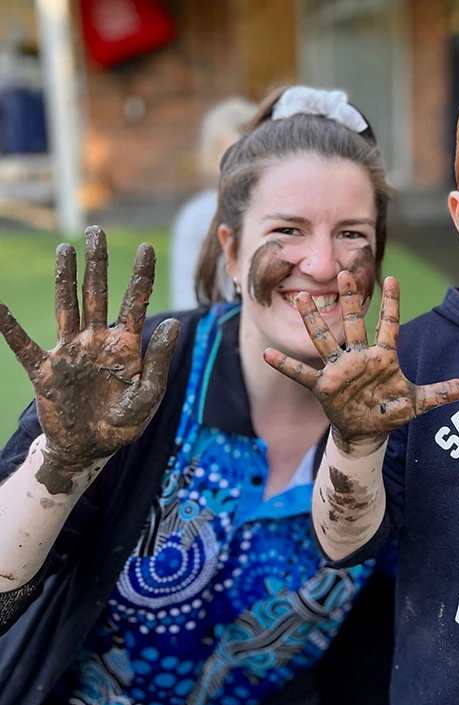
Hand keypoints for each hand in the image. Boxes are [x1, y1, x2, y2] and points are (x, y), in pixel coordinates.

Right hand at [0, 226, 179, 492]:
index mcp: (127, 346)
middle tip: (95, 232)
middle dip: (98, 264)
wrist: (90, 448)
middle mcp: (98, 341)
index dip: (140, 276)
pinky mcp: (46, 369)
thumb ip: (158, 360)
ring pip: (67, 306)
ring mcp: (71, 351)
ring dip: (65, 278)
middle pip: (98, 293)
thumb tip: (171, 323)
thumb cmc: (123, 422)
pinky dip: (8, 327)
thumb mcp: (148, 395)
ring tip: (66, 249)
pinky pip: (23, 344)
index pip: (136, 303)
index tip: (145, 247)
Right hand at [263, 272, 458, 448]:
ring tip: (302, 297)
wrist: (368, 430)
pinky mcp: (323, 386)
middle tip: (344, 273)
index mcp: (383, 356)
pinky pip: (301, 374)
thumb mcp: (418, 402)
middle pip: (352, 323)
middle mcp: (358, 357)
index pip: (388, 325)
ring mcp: (339, 370)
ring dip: (313, 320)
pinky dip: (286, 364)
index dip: (391, 304)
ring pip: (324, 339)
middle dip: (347, 300)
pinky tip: (268, 353)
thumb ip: (440, 393)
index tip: (393, 280)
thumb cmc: (392, 410)